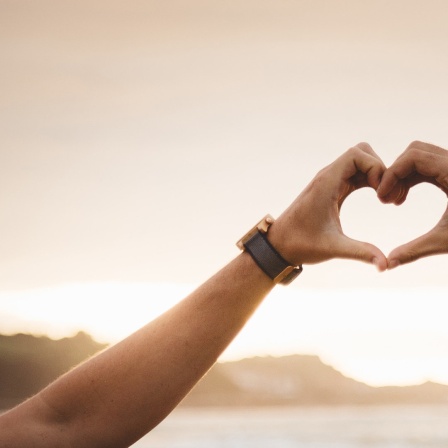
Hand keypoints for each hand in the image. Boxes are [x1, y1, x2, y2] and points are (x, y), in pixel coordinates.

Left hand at [268, 142, 387, 270]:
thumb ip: (360, 252)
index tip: (382, 194)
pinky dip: (369, 180)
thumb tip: (386, 266)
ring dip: (376, 174)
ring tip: (385, 199)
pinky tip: (378, 199)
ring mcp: (329, 181)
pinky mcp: (331, 188)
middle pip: (362, 152)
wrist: (278, 244)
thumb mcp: (332, 248)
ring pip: (359, 161)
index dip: (376, 168)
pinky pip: (355, 174)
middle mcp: (327, 177)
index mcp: (326, 183)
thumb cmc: (300, 244)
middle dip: (380, 169)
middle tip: (387, 195)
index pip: (357, 154)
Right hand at [377, 141, 447, 268]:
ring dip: (402, 175)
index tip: (381, 197)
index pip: (413, 157)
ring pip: (419, 157)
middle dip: (395, 173)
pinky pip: (427, 166)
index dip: (391, 174)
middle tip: (386, 199)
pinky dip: (411, 178)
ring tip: (394, 200)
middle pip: (414, 152)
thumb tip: (388, 264)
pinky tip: (404, 198)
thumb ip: (415, 250)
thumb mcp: (446, 241)